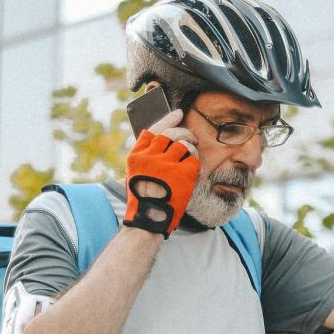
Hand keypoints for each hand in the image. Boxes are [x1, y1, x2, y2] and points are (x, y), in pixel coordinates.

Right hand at [124, 123, 199, 237]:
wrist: (149, 219)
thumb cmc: (144, 197)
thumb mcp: (137, 172)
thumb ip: (147, 154)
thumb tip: (166, 136)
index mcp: (137, 155)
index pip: (154, 129)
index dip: (168, 119)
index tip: (179, 114)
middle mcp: (150, 157)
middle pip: (171, 133)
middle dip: (184, 132)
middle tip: (191, 137)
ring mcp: (166, 165)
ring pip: (184, 143)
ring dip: (191, 146)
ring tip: (193, 151)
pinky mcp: (182, 174)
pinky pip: (194, 159)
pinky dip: (196, 161)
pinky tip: (194, 168)